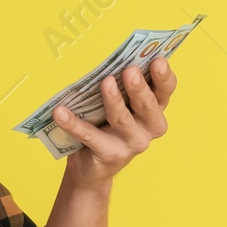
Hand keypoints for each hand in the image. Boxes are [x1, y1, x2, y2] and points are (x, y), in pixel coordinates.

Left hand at [55, 58, 177, 186]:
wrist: (94, 166)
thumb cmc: (109, 125)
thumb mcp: (122, 105)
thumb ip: (123, 85)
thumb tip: (113, 61)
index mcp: (154, 110)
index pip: (165, 91)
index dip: (164, 76)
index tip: (159, 60)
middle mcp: (149, 128)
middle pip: (147, 106)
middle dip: (139, 88)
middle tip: (130, 71)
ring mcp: (131, 144)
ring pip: (122, 119)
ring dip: (114, 101)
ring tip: (106, 83)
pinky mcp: (109, 155)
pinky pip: (89, 135)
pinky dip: (74, 123)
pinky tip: (60, 112)